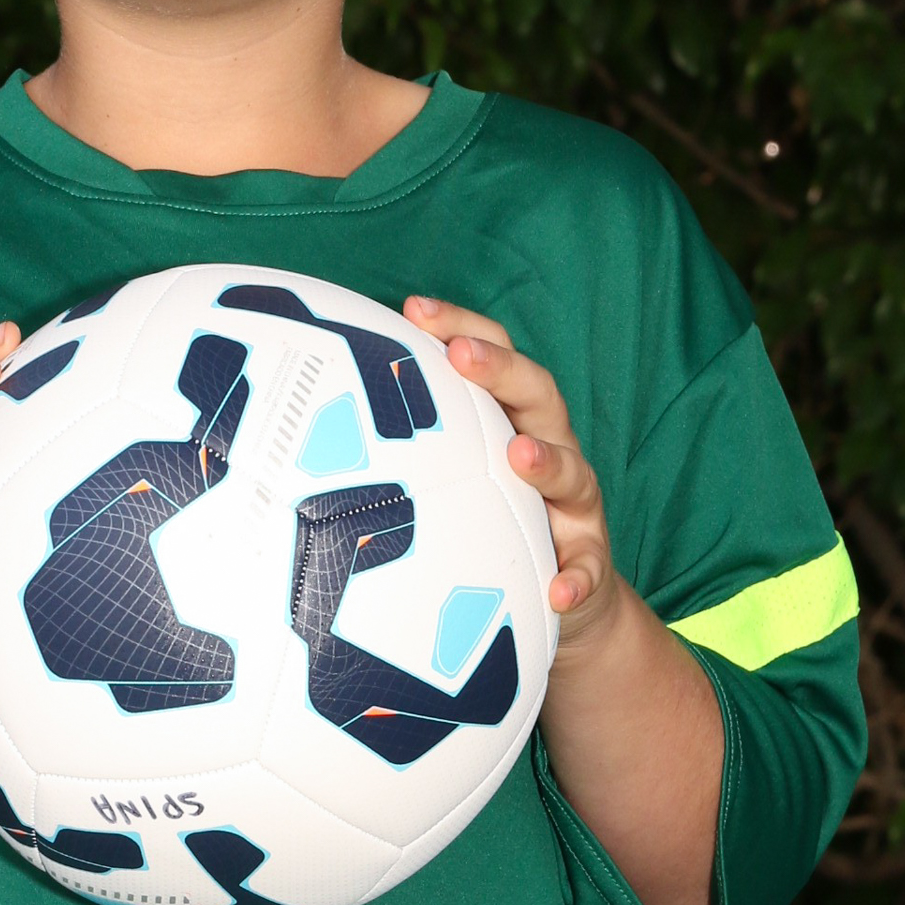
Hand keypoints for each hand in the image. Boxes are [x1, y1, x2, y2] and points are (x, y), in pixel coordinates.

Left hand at [403, 297, 613, 649]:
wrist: (564, 596)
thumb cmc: (493, 522)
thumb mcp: (458, 476)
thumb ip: (413, 446)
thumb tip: (315, 429)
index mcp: (514, 422)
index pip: (494, 357)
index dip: (461, 327)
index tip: (413, 308)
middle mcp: (551, 450)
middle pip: (537, 395)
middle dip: (501, 370)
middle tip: (461, 355)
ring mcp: (575, 507)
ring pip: (573, 474)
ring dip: (548, 462)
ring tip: (520, 456)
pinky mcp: (589, 564)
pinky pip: (588, 570)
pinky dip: (577, 578)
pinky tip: (559, 591)